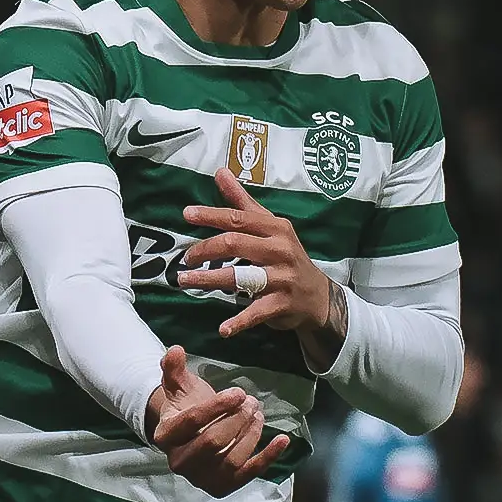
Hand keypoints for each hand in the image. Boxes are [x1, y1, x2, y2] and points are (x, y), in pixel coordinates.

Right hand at [147, 346, 289, 496]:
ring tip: (259, 413)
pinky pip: (248, 474)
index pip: (191, 421)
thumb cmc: (186, 407)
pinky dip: (268, 457)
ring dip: (251, 434)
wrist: (189, 437)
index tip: (239, 392)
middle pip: (212, 442)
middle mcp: (180, 462)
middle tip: (251, 402)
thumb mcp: (179, 387)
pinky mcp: (223, 487)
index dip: (217, 406)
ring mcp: (201, 478)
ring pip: (231, 459)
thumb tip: (175, 349)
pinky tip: (283, 440)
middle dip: (237, 419)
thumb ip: (174, 369)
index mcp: (165, 436)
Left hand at [176, 168, 340, 340]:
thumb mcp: (269, 226)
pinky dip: (239, 321)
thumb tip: (220, 172)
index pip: (239, 218)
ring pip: (240, 277)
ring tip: (185, 281)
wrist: (317, 297)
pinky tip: (223, 329)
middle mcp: (280, 250)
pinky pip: (257, 312)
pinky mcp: (282, 304)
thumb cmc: (286, 256)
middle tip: (185, 258)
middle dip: (206, 249)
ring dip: (209, 279)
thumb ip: (243, 202)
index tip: (186, 214)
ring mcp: (282, 278)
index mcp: (275, 228)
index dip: (212, 215)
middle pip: (236, 244)